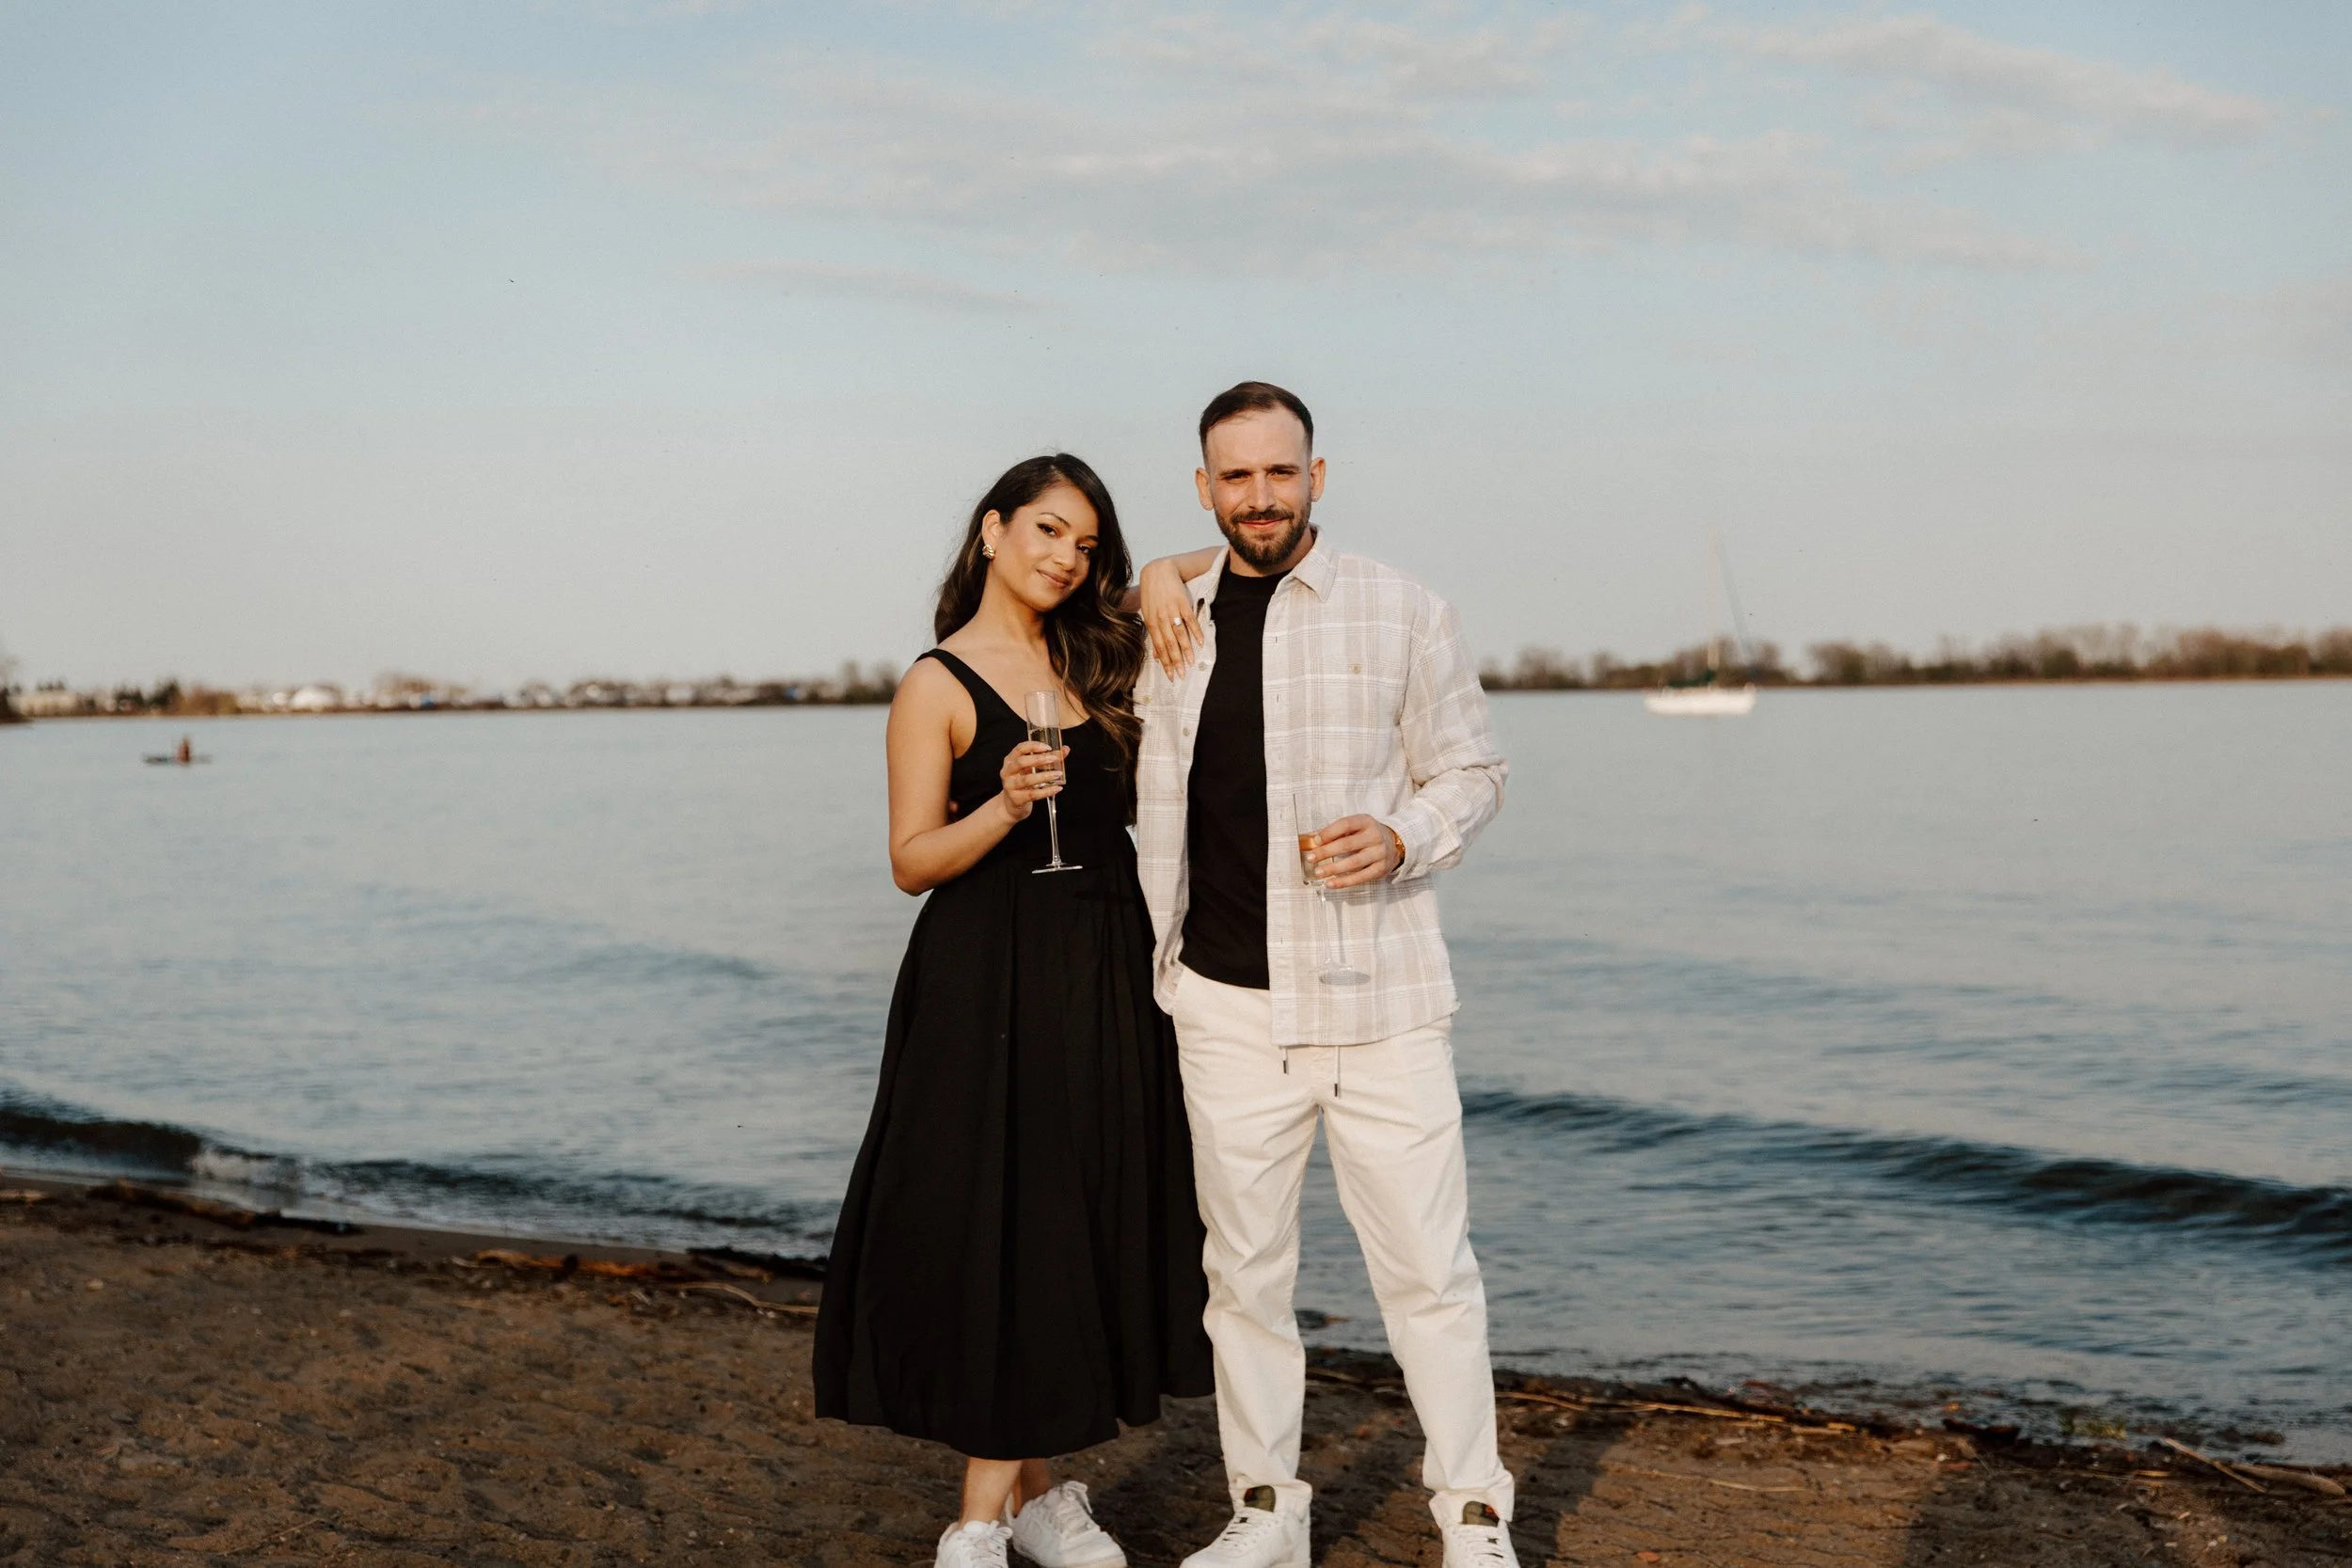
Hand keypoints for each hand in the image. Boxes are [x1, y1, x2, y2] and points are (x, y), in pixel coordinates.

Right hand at [998, 740, 1067, 820]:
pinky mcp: (1016, 799)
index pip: (1020, 749)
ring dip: (1044, 776)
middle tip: (1054, 759)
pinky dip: (1046, 791)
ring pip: (1027, 780)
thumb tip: (1065, 750)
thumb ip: (1048, 758)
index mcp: (1010, 760)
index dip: (1033, 746)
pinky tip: (1056, 788)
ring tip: (1058, 774)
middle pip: (1021, 762)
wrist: (1011, 805)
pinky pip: (1032, 794)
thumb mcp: (1032, 769)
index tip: (1048, 747)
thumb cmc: (1023, 782)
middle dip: (1039, 759)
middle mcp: (1007, 772)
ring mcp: (1010, 786)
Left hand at [1140, 557, 1203, 678]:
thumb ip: (1154, 635)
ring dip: (1186, 650)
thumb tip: (1157, 656)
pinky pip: (1190, 620)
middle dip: (1175, 661)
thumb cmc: (1152, 594)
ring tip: (1191, 663)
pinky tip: (1200, 642)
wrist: (1158, 571)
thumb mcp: (1148, 614)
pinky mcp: (1183, 603)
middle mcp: (1161, 619)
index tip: (1170, 675)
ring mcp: (1172, 611)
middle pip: (1169, 644)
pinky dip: (1195, 632)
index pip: (1160, 647)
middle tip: (1181, 675)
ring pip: (1180, 634)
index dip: (1165, 662)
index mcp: (1151, 623)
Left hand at [1304, 814, 1399, 888]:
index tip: (1315, 840)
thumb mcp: (1356, 826)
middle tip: (1311, 858)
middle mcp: (1374, 836)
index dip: (1329, 832)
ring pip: (1353, 862)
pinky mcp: (1380, 869)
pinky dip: (1343, 882)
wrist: (1394, 843)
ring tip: (1318, 872)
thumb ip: (1337, 832)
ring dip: (1333, 868)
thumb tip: (1313, 841)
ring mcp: (1379, 853)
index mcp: (1366, 822)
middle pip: (1347, 844)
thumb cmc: (1368, 835)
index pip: (1346, 824)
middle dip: (1326, 852)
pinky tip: (1331, 883)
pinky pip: (1360, 877)